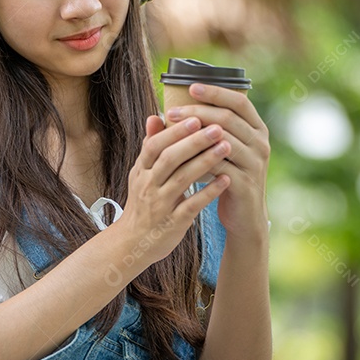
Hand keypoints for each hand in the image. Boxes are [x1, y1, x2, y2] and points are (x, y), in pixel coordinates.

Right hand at [116, 114, 231, 264]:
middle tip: (218, 128)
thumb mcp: (141, 174)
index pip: (155, 145)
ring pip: (182, 179)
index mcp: (141, 171)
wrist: (133, 243)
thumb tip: (154, 116)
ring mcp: (159, 205)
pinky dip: (208, 192)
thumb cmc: (143, 203)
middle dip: (194, 142)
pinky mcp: (172, 223)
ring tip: (226, 147)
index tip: (196, 117)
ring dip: (206, 162)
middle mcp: (148, 185)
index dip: (175, 131)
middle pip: (170, 158)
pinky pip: (191, 205)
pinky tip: (225, 180)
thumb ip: (150, 147)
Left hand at [163, 83, 269, 238]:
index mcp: (257, 129)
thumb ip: (202, 129)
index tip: (190, 87)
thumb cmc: (227, 176)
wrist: (244, 215)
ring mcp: (256, 163)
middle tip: (171, 111)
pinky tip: (180, 157)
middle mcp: (261, 143)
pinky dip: (199, 159)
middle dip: (197, 112)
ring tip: (172, 132)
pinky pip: (219, 166)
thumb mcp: (218, 150)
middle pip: (228, 118)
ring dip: (195, 135)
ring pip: (223, 141)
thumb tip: (164, 111)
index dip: (216, 92)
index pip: (239, 101)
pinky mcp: (246, 183)